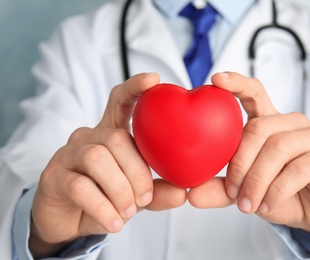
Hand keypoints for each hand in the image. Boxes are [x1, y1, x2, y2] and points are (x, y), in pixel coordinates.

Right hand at [30, 73, 186, 257]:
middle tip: (144, 198)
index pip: (120, 101)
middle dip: (137, 171)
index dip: (135, 88)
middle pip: (116, 138)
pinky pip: (80, 186)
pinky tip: (114, 222)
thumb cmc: (105, 197)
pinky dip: (102, 207)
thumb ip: (157, 192)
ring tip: (128, 211)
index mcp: (110, 134)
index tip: (154, 79)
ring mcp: (68, 154)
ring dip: (120, 189)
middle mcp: (88, 137)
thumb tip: (183, 192)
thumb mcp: (135, 195)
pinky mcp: (53, 176)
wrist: (68, 220)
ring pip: (97, 158)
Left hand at [188, 72, 309, 235]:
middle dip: (239, 164)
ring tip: (247, 204)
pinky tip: (266, 206)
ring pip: (276, 148)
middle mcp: (291, 124)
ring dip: (256, 181)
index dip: (237, 83)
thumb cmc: (277, 193)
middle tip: (232, 192)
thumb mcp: (244, 191)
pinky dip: (275, 192)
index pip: (254, 93)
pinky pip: (296, 170)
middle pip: (257, 128)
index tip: (216, 79)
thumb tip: (192, 194)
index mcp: (269, 123)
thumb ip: (220, 189)